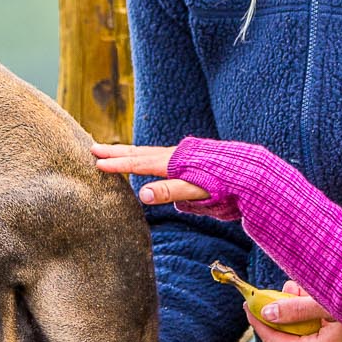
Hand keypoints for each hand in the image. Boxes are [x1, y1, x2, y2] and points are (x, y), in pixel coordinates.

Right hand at [90, 143, 213, 208]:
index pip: (137, 164)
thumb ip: (168, 191)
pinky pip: (157, 154)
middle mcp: (173, 155)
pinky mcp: (188, 157)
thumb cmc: (223, 185)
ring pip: (147, 152)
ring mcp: (180, 155)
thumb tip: (141, 194)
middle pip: (138, 152)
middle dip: (116, 151)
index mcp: (171, 163)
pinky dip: (143, 154)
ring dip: (128, 151)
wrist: (248, 172)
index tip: (97, 163)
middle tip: (93, 148)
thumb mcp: (196, 191)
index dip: (117, 164)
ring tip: (112, 151)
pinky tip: (144, 159)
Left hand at [251, 285, 341, 341]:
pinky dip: (310, 326)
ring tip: (299, 293)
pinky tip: (314, 306)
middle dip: (278, 318)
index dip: (259, 323)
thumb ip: (294, 309)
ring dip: (295, 319)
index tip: (248, 305)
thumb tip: (267, 313)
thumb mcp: (328, 301)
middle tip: (273, 293)